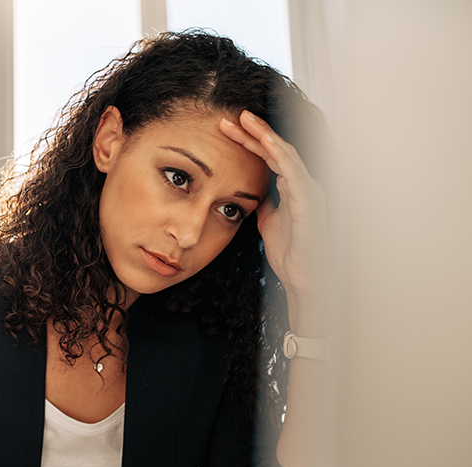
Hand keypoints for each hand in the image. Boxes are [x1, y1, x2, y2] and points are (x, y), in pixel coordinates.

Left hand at [219, 111, 331, 332]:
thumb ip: (263, 202)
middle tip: (232, 117)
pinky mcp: (310, 202)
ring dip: (266, 136)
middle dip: (254, 131)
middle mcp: (302, 184)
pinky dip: (282, 156)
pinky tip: (267, 143)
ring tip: (246, 120)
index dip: (249, 141)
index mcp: (291, 187)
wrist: (302, 278)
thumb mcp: (267, 221)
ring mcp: (308, 191)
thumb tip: (250, 191)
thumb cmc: (290, 251)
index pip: (268, 157)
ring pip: (287, 154)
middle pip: (276, 150)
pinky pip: (295, 173)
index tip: (226, 129)